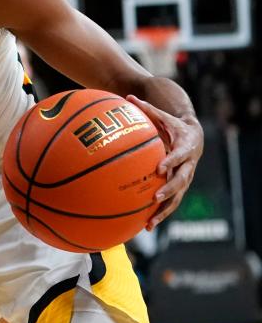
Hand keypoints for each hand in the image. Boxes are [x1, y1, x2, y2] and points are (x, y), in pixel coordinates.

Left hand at [127, 95, 203, 229]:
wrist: (194, 135)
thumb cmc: (173, 125)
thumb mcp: (163, 116)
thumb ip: (147, 108)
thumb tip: (128, 96)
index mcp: (185, 147)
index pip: (179, 155)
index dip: (171, 161)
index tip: (160, 167)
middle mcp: (188, 165)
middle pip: (181, 180)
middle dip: (169, 189)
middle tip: (155, 197)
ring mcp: (185, 178)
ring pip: (178, 197)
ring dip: (165, 210)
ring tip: (150, 222)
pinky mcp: (180, 187)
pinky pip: (172, 203)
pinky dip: (161, 214)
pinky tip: (147, 225)